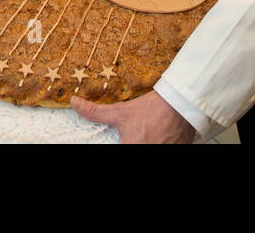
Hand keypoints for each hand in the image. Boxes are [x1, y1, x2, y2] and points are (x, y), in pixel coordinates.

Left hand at [71, 91, 196, 143]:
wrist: (179, 104)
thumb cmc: (150, 109)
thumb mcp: (120, 112)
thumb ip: (95, 112)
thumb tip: (74, 103)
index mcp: (131, 148)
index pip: (121, 148)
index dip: (124, 142)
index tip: (126, 138)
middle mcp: (148, 151)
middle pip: (135, 147)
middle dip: (136, 141)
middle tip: (140, 134)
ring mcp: (165, 152)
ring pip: (151, 148)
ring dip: (149, 142)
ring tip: (150, 136)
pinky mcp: (178, 150)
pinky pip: (166, 149)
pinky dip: (161, 143)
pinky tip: (160, 138)